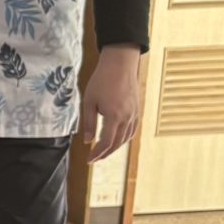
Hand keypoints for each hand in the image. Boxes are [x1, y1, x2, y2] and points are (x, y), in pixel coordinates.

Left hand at [81, 45, 144, 162]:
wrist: (120, 64)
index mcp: (114, 116)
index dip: (97, 153)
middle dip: (105, 153)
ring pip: (126, 138)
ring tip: (103, 151)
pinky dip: (124, 138)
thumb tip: (87, 141)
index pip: (106, 142)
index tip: (89, 159)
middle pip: (117, 143)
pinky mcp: (137, 110)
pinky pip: (132, 130)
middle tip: (95, 158)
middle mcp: (127, 118)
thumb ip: (88, 123)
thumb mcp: (89, 101)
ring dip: (115, 147)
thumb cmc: (102, 80)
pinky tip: (116, 139)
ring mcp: (134, 114)